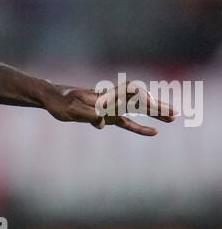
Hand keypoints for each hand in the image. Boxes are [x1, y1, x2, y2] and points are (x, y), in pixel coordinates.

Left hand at [48, 83, 176, 136]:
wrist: (54, 98)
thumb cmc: (62, 103)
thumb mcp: (72, 109)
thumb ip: (88, 114)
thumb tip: (101, 122)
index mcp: (106, 97)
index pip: (131, 96)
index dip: (143, 100)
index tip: (153, 104)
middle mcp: (112, 100)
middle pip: (139, 102)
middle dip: (157, 107)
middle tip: (174, 114)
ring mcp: (112, 108)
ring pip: (138, 111)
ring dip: (155, 114)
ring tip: (172, 119)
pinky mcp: (108, 117)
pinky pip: (128, 122)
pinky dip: (140, 127)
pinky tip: (154, 132)